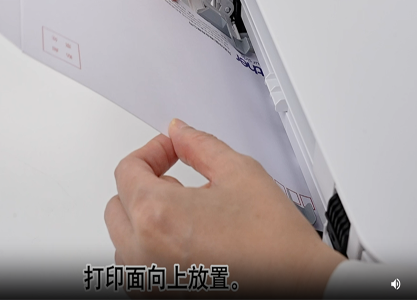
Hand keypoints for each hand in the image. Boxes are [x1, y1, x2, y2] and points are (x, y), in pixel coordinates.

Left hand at [105, 119, 344, 296]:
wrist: (298, 286)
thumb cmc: (274, 244)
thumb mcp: (239, 172)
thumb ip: (200, 144)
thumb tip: (179, 132)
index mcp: (156, 215)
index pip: (127, 170)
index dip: (152, 151)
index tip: (171, 150)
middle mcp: (142, 253)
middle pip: (118, 203)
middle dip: (145, 183)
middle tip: (178, 179)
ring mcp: (147, 281)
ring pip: (123, 236)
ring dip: (144, 217)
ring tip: (186, 212)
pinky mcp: (157, 297)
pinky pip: (136, 266)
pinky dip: (149, 247)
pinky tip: (185, 240)